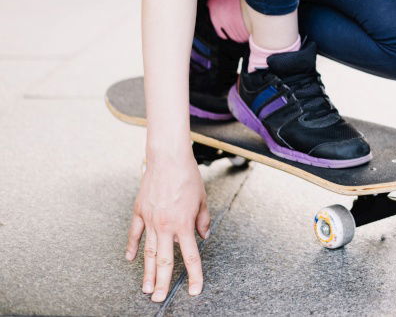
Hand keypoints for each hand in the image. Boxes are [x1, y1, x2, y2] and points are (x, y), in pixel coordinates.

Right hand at [125, 148, 209, 301]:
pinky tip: (130, 259)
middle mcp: (165, 225)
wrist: (168, 159)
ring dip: (146, 272)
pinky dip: (132, 247)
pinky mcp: (139, 211)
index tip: (193, 290)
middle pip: (164, 260)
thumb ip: (203, 220)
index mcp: (183, 224)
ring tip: (145, 288)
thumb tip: (203, 236)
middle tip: (158, 298)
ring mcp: (150, 219)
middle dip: (162, 282)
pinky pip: (134, 233)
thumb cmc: (188, 176)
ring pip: (147, 252)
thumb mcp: (202, 199)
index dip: (193, 275)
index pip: (190, 256)